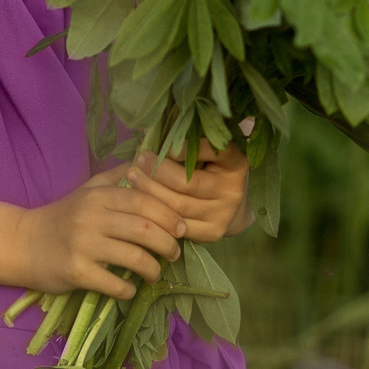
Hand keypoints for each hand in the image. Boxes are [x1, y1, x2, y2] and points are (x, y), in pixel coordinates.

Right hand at [13, 169, 189, 299]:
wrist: (23, 244)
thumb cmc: (62, 217)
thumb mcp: (87, 190)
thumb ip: (118, 177)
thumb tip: (150, 163)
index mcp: (98, 196)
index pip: (144, 201)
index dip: (169, 215)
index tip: (181, 228)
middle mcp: (91, 217)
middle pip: (144, 229)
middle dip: (168, 244)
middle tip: (174, 253)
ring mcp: (83, 245)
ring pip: (135, 258)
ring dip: (153, 269)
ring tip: (156, 272)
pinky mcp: (76, 272)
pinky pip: (115, 284)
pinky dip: (129, 289)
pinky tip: (131, 289)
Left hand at [122, 143, 252, 242]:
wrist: (231, 207)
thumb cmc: (210, 172)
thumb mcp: (209, 155)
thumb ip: (191, 147)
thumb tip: (153, 136)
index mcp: (235, 164)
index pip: (217, 153)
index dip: (192, 150)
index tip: (168, 148)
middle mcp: (232, 190)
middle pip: (188, 183)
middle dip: (157, 171)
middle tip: (139, 160)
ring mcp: (223, 214)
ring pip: (177, 205)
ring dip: (149, 190)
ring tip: (132, 176)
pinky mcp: (212, 233)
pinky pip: (176, 224)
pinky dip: (155, 213)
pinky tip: (140, 202)